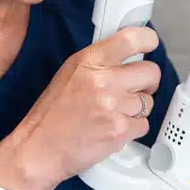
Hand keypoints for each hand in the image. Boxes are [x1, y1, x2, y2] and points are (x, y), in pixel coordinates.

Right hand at [0, 26, 161, 189]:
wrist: (39, 149)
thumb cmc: (52, 114)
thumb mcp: (70, 74)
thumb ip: (100, 62)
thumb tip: (129, 56)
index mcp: (89, 61)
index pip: (132, 40)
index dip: (148, 40)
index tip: (150, 44)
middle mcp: (103, 80)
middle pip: (151, 72)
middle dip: (147, 83)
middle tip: (134, 90)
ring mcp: (113, 106)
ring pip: (149, 102)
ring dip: (137, 109)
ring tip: (113, 114)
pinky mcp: (119, 130)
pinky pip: (144, 124)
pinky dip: (132, 129)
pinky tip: (112, 128)